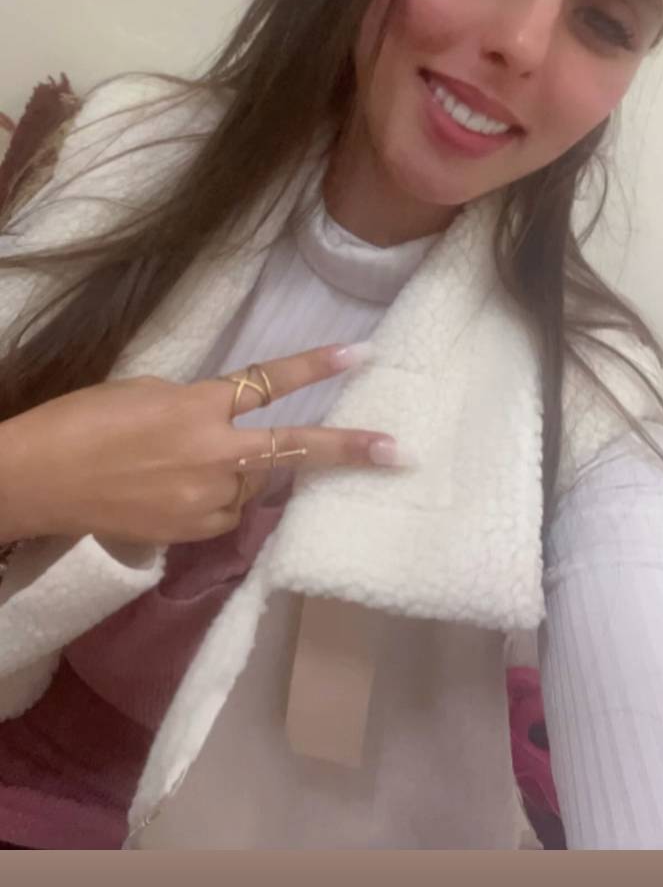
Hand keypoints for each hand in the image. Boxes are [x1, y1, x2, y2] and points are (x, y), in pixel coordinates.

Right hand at [0, 343, 395, 545]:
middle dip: (348, 451)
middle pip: (293, 450)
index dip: (317, 365)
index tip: (362, 353)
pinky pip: (226, 511)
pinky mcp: (193, 532)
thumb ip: (200, 405)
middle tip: (398, 452)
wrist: (39, 480)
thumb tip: (228, 423)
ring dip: (242, 472)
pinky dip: (218, 498)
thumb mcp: (150, 392)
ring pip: (252, 484)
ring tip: (185, 462)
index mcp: (199, 406)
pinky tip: (178, 489)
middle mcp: (213, 455)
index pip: (270, 381)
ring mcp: (205, 499)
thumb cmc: (85, 421)